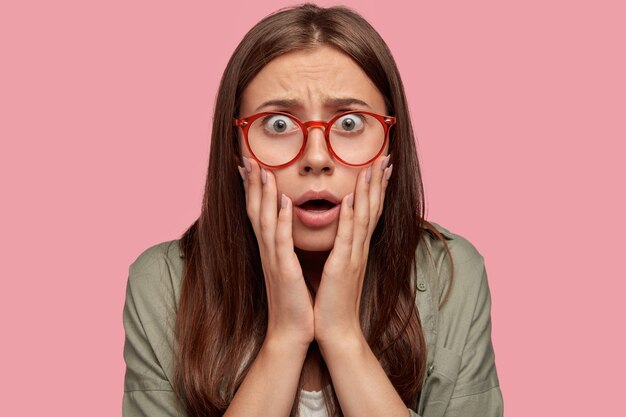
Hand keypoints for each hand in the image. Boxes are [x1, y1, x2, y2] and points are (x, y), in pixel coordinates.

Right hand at [239, 157, 314, 347]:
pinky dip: (280, 221)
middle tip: (248, 157)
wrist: (292, 332)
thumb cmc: (294, 301)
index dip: (253, 188)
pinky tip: (282, 202)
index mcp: (270, 249)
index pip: (258, 212)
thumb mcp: (288, 268)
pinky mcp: (284, 271)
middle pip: (255, 210)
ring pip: (264, 220)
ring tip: (262, 170)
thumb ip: (285, 248)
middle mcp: (267, 251)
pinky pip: (281, 242)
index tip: (250, 165)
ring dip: (262, 194)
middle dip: (252, 183)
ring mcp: (273, 260)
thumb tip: (287, 230)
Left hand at [313, 154, 392, 346]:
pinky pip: (347, 237)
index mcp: (357, 248)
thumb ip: (342, 248)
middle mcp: (359, 249)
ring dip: (369, 190)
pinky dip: (351, 217)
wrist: (336, 330)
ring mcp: (353, 257)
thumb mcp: (339, 268)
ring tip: (373, 166)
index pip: (370, 212)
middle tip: (385, 156)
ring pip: (364, 217)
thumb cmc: (334, 300)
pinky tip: (352, 198)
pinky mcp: (342, 267)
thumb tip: (341, 230)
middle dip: (378, 181)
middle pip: (373, 208)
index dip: (376, 188)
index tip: (380, 165)